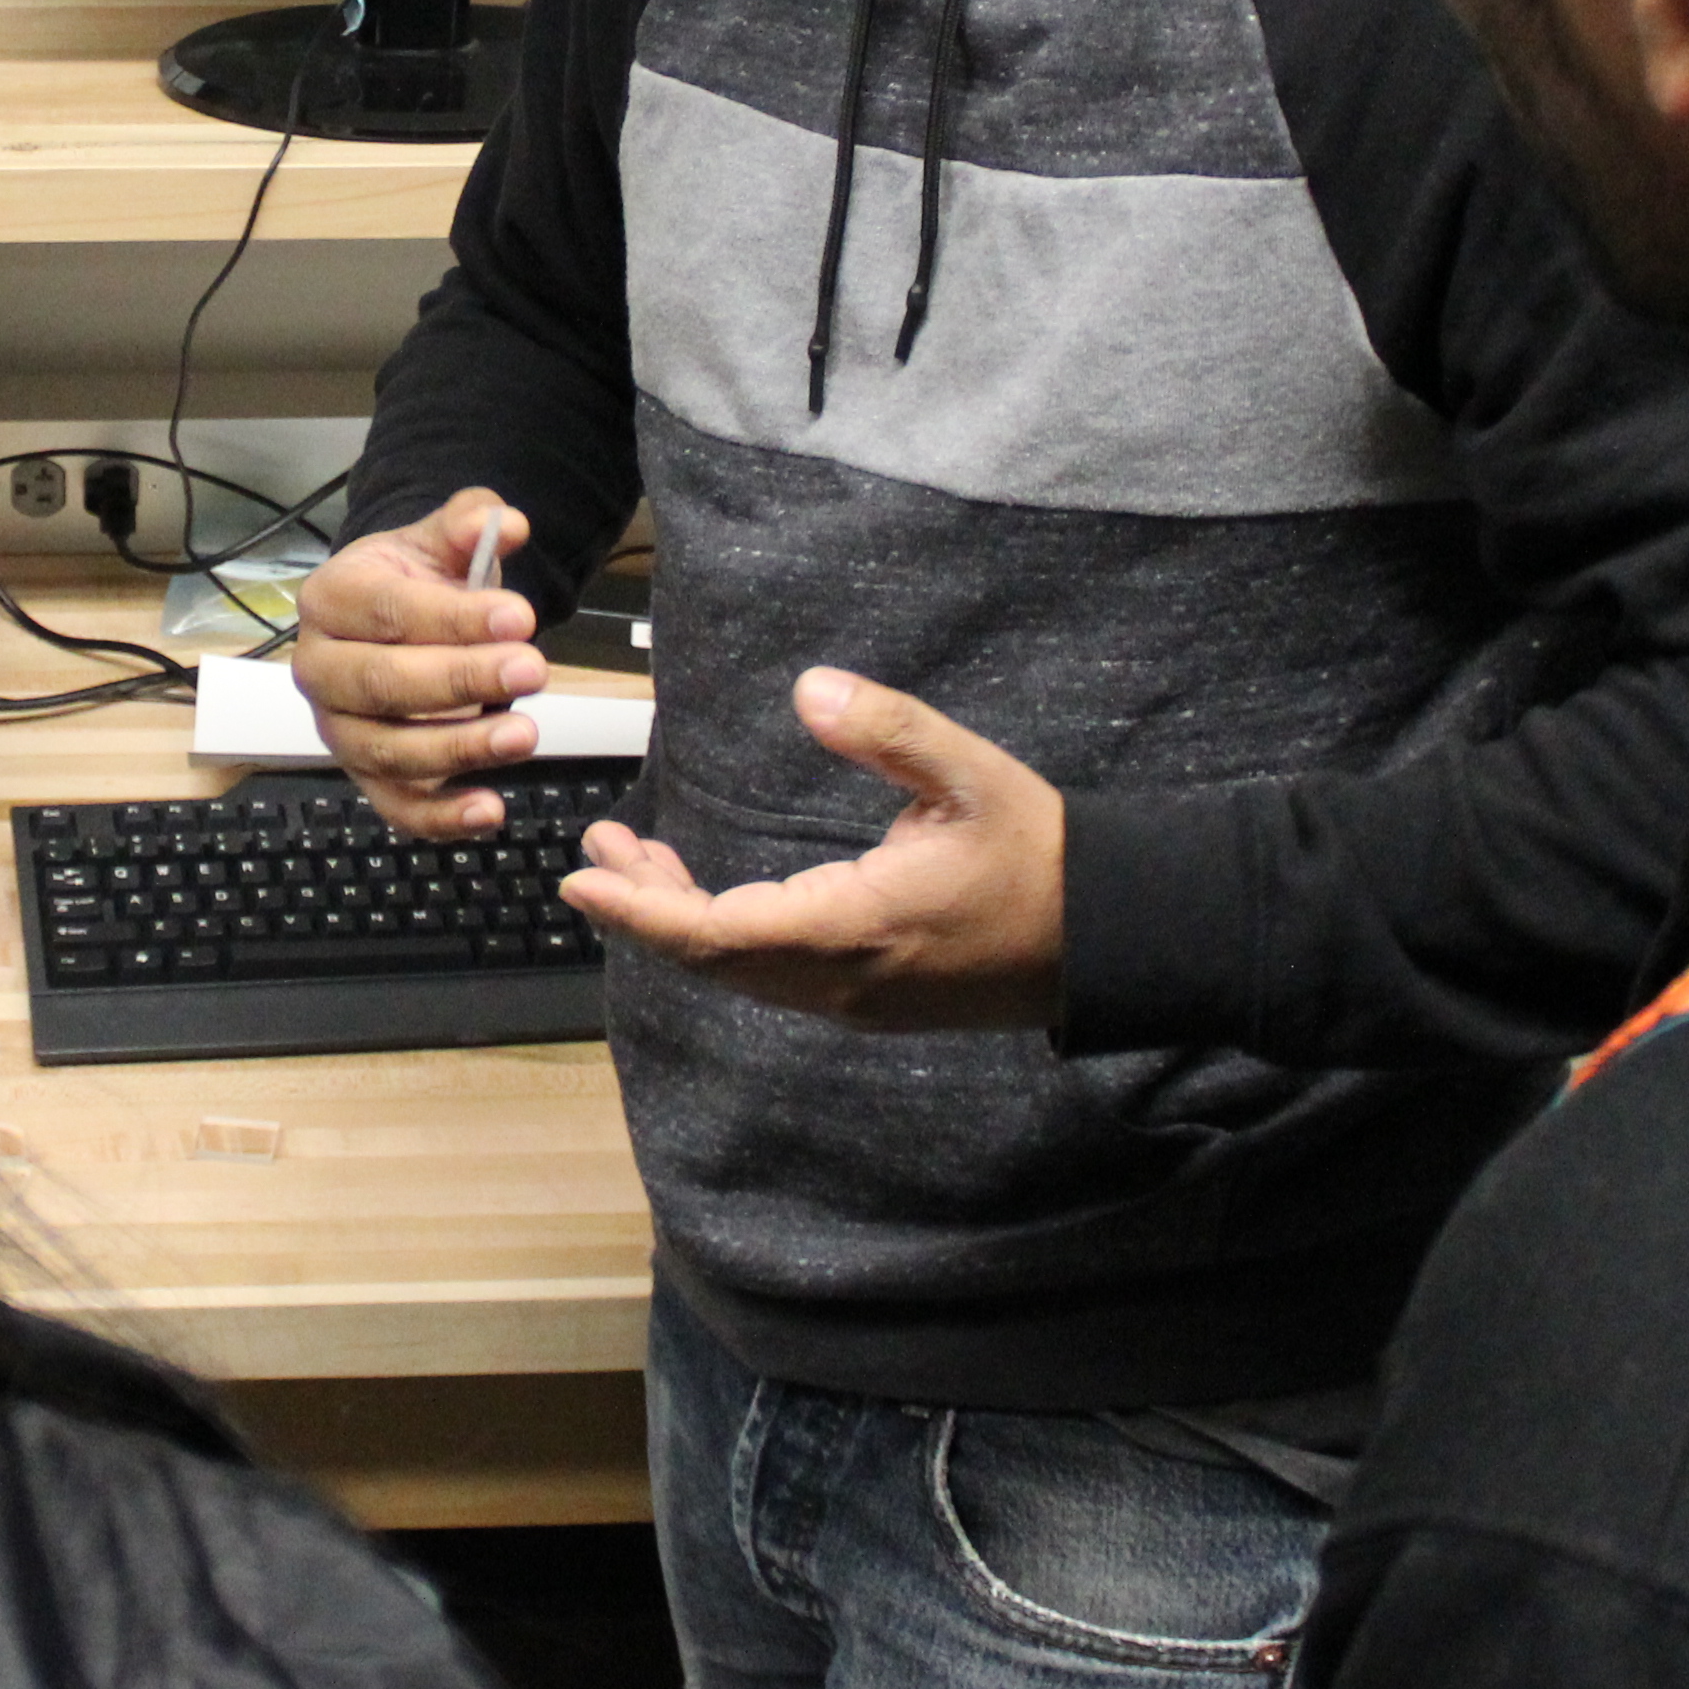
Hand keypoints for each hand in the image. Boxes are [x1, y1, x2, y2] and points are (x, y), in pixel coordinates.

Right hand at [289, 489, 547, 838]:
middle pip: (382, 683)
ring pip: (389, 751)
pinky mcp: (365, 777)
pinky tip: (490, 811)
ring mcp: (339, 730)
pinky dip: (441, 819)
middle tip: (533, 670)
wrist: (396, 622)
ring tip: (524, 734)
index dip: (453, 618)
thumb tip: (509, 524)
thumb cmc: (416, 582)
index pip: (387, 610)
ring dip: (459, 748)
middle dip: (462, 680)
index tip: (520, 618)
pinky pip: (396, 807)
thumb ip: (471, 524)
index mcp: (330, 599)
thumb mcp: (439, 542)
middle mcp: (320, 669)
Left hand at [555, 666, 1070, 1026]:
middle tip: (598, 853)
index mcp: (857, 927)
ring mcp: (854, 1000)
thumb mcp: (971, 775)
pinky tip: (707, 895)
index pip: (720, 934)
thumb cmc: (1040, 854)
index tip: (584, 882)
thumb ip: (890, 729)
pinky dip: (723, 937)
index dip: (644, 912)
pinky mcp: (867, 999)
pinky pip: (772, 977)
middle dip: (644, 908)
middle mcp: (843, 981)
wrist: (1104, 937)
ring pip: (740, 972)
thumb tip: (810, 689)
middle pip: (713, 960)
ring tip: (633, 860)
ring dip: (680, 921)